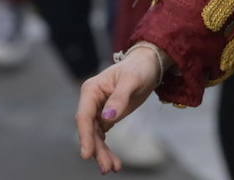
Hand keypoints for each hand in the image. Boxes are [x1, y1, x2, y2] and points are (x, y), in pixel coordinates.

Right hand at [76, 47, 163, 172]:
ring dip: (102, 153)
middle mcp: (91, 101)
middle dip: (97, 149)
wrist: (148, 65)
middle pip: (89, 130)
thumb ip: (119, 98)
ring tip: (113, 168)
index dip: (85, 136)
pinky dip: (107, 149)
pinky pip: (103, 137)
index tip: (87, 154)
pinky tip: (114, 162)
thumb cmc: (139, 68)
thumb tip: (107, 117)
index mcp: (91, 90)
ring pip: (96, 137)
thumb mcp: (131, 80)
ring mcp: (97, 110)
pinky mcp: (106, 117)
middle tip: (106, 167)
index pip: (84, 116)